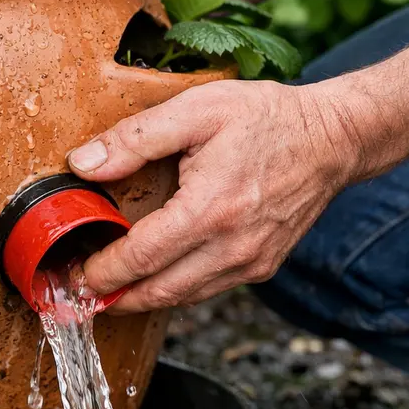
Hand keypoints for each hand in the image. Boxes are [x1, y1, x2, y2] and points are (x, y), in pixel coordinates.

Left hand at [67, 80, 358, 313]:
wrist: (333, 140)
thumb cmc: (267, 118)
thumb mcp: (196, 110)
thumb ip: (135, 139)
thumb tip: (83, 164)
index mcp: (210, 209)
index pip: (140, 259)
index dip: (101, 272)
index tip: (74, 273)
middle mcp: (232, 247)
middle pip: (157, 292)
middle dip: (113, 296)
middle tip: (79, 290)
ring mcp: (251, 263)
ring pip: (182, 298)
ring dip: (142, 298)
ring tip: (108, 289)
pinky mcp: (261, 268)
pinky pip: (207, 290)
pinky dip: (175, 288)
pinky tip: (154, 275)